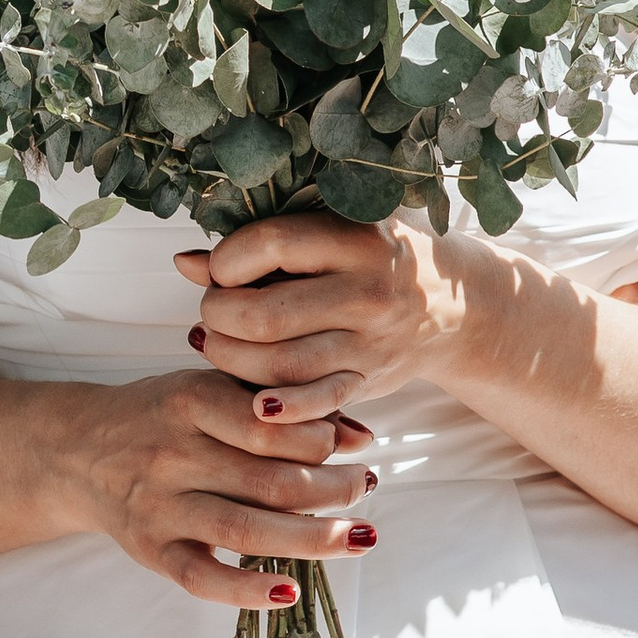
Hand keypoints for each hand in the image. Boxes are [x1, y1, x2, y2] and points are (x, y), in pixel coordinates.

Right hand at [50, 365, 377, 608]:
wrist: (76, 451)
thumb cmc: (161, 417)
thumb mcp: (212, 391)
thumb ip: (282, 408)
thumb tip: (361, 436)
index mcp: (191, 401)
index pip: (275, 427)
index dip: (326, 441)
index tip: (355, 447)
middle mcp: (173, 454)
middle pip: (271, 481)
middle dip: (334, 490)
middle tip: (364, 488)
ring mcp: (159, 507)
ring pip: (246, 530)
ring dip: (313, 540)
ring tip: (360, 538)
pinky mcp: (149, 550)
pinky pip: (201, 578)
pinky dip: (246, 590)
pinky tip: (289, 592)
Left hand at [172, 208, 466, 420]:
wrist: (452, 301)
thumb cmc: (373, 254)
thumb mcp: (331, 229)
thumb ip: (262, 242)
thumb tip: (185, 263)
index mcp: (355, 238)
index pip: (269, 245)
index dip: (226, 261)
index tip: (219, 269)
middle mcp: (367, 291)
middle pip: (264, 315)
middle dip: (219, 315)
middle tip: (213, 311)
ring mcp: (370, 341)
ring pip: (280, 365)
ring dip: (231, 359)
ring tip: (218, 343)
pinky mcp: (369, 379)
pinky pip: (315, 403)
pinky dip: (279, 408)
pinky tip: (254, 400)